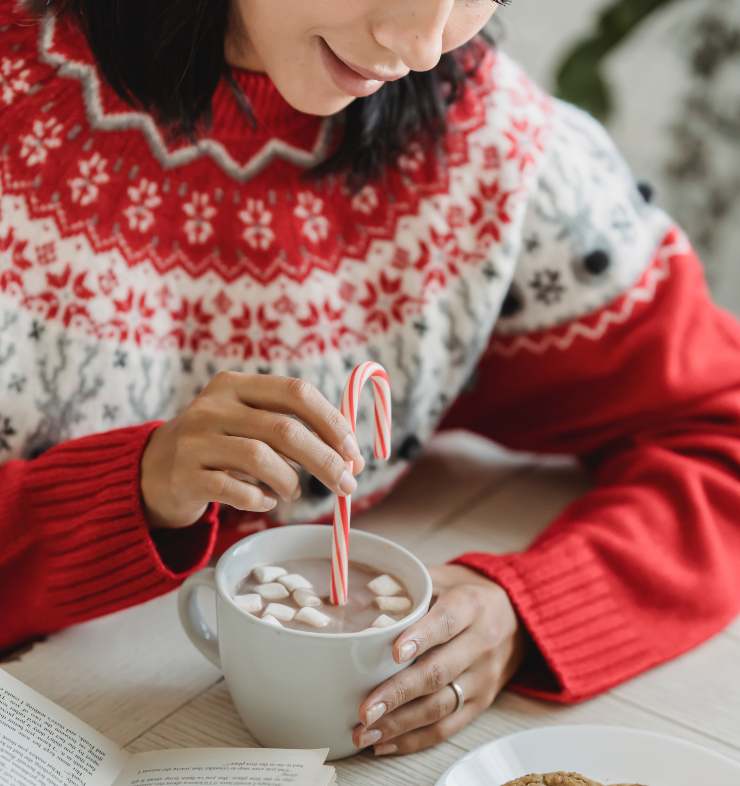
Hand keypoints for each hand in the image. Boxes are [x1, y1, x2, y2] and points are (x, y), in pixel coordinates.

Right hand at [140, 372, 363, 528]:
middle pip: (284, 429)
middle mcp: (213, 406)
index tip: (353, 452)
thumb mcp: (245, 421)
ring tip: (294, 492)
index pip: (295, 392)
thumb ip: (290, 428)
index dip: (331, 422)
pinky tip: (265, 502)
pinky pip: (234, 490)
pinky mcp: (184, 476)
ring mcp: (194, 440)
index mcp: (236, 385)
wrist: (152, 470)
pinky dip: (259, 500)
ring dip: (290, 482)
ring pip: (260, 458)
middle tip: (347, 485)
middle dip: (324, 460)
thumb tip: (348, 455)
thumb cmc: (218, 446)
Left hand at [354, 565, 525, 755]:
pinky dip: (415, 739)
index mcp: (471, 606)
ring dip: (400, 723)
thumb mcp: (444, 576)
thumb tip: (363, 596)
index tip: (394, 653)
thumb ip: (410, 586)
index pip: (446, 622)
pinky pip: (448, 727)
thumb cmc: (467, 593)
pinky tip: (384, 742)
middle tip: (365, 709)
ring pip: (441, 705)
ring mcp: (483, 677)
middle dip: (398, 693)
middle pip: (439, 671)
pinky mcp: (481, 702)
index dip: (421, 637)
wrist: (516, 614)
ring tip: (365, 731)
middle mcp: (481, 643)